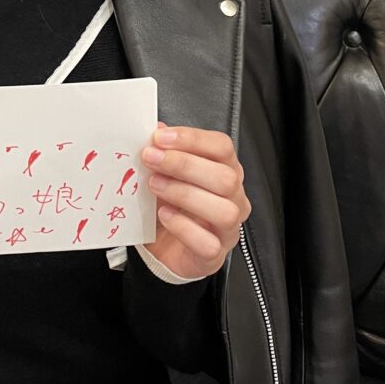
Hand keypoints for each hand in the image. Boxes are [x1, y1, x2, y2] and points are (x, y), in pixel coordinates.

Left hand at [139, 122, 250, 279]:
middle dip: (184, 164)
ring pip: (223, 210)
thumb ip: (164, 151)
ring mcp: (227, 228)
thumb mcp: (165, 174)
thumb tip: (156, 129)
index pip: (222, 147)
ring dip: (184, 194)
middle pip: (226, 177)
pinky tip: (164, 215)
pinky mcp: (213, 254)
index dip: (192, 139)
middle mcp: (233, 199)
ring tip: (155, 185)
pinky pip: (207, 243)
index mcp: (224, 171)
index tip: (160, 137)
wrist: (164, 248)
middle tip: (151, 159)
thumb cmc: (170, 206)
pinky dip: (183, 227)